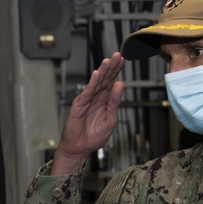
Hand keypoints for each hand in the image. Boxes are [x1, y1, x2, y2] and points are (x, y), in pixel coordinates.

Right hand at [51, 53, 124, 174]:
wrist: (80, 148)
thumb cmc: (93, 136)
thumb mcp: (110, 118)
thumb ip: (114, 101)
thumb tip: (120, 85)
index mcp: (104, 100)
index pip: (111, 82)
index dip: (116, 71)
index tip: (122, 60)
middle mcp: (95, 97)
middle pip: (104, 79)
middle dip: (111, 67)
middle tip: (117, 55)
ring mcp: (87, 100)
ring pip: (96, 83)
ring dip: (102, 71)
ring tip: (108, 61)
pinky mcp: (79, 105)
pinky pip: (87, 92)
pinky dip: (92, 83)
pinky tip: (97, 74)